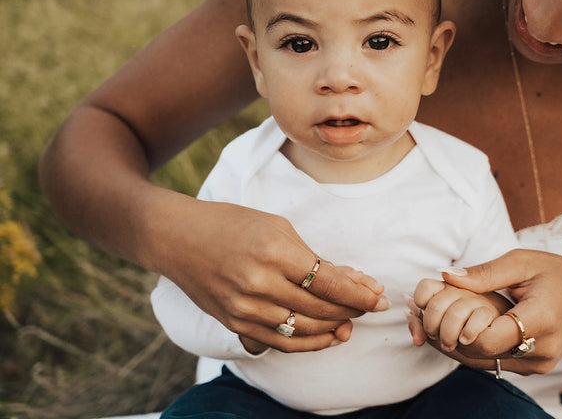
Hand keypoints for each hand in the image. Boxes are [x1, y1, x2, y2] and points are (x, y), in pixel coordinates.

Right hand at [145, 196, 388, 352]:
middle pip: (321, 309)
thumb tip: (349, 281)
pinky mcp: (234, 323)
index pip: (329, 282)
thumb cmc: (231, 223)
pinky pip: (280, 343)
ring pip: (304, 331)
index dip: (360, 294)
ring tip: (351, 323)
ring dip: (334, 329)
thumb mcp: (277, 227)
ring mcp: (245, 308)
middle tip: (371, 306)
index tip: (378, 297)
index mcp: (274, 252)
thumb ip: (312, 257)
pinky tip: (326, 336)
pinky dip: (308, 343)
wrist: (178, 238)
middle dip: (353, 310)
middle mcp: (259, 284)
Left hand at [409, 249, 561, 374]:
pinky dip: (470, 348)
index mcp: (542, 318)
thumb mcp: (523, 262)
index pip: (490, 338)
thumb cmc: (557, 275)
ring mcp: (537, 365)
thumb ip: (486, 273)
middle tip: (422, 315)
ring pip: (483, 363)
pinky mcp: (532, 370)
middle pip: (482, 354)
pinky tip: (453, 329)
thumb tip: (447, 276)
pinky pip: (492, 364)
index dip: (461, 327)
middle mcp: (542, 349)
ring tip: (431, 321)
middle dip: (449, 334)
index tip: (443, 309)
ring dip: (454, 344)